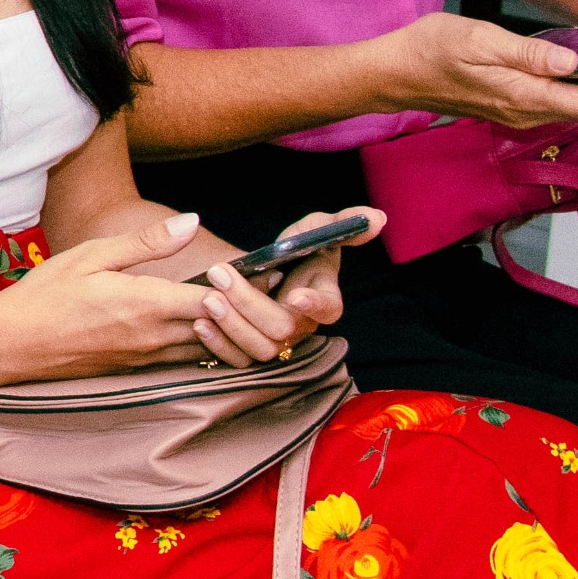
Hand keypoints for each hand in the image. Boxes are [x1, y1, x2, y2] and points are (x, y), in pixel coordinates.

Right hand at [0, 210, 233, 381]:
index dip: (238, 288)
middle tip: (252, 290)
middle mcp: (155, 337)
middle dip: (242, 313)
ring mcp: (148, 358)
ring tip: (230, 307)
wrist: (12, 343)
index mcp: (147, 304)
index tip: (243, 271)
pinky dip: (201, 344)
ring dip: (225, 332)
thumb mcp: (91, 255)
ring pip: (209, 351)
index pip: (217, 302)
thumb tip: (191, 222)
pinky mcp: (138, 369)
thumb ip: (145, 242)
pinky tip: (197, 324)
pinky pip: (184, 359)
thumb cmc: (46, 295)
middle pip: (222, 333)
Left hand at [211, 205, 364, 351]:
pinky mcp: (251, 349)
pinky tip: (201, 323)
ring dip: (232, 325)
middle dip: (251, 303)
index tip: (295, 294)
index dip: (315, 304)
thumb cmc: (297, 247)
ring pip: (261, 349)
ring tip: (208, 296)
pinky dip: (218, 345)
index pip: (329, 308)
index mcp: (322, 297)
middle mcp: (302, 324)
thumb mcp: (315, 228)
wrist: (264, 267)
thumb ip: (344, 223)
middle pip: (284, 328)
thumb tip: (377, 217)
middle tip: (221, 275)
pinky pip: (239, 361)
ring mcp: (277, 340)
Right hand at [381, 12, 577, 134]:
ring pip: (574, 109)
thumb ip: (527, 53)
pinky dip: (573, 90)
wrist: (391, 74)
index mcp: (524, 96)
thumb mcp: (478, 40)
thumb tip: (573, 61)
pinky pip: (555, 105)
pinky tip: (575, 66)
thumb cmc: (429, 50)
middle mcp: (527, 114)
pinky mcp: (510, 110)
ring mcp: (519, 116)